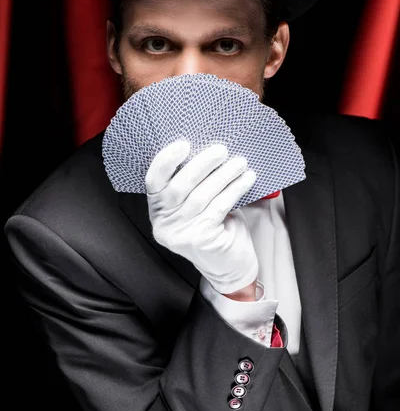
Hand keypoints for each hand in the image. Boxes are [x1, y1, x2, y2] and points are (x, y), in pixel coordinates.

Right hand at [145, 140, 258, 294]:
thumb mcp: (197, 204)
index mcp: (158, 210)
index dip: (166, 160)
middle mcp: (164, 223)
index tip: (184, 144)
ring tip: (239, 162)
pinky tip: (246, 179)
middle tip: (221, 150)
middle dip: (201, 164)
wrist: (229, 266)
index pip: (153, 181)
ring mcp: (180, 234)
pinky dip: (235, 189)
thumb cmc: (215, 228)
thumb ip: (194, 183)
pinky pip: (219, 206)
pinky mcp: (200, 240)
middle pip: (179, 187)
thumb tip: (208, 149)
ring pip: (202, 195)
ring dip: (223, 175)